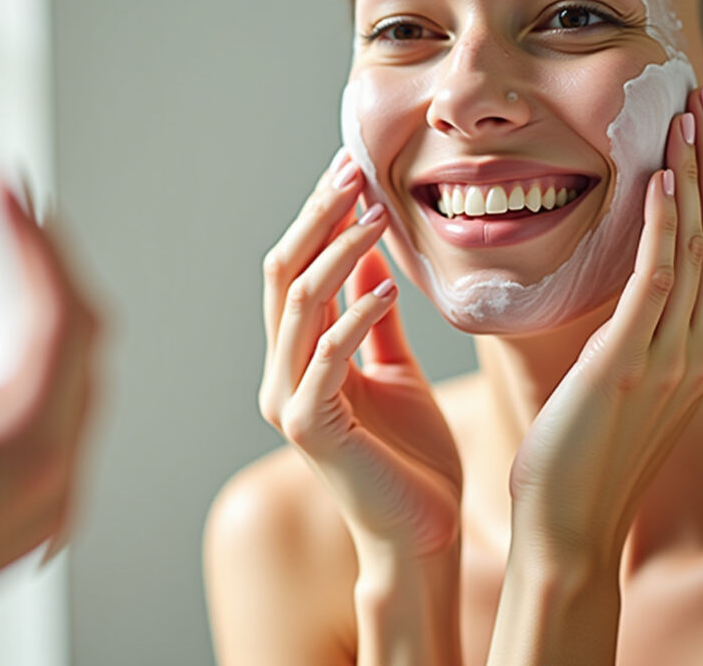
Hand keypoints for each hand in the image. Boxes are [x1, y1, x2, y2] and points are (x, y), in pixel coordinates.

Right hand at [0, 190, 99, 665]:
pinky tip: (0, 330)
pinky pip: (53, 405)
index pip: (66, 318)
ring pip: (72, 374)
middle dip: (51, 264)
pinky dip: (35, 353)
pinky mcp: (26, 501)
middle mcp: (60, 472)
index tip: (2, 187)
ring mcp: (49, 492)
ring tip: (8, 249)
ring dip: (48, 307)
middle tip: (9, 204)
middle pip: (83, 341)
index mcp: (37, 452)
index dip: (39, 243)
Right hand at [258, 152, 461, 562]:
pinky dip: (354, 317)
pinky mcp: (310, 430)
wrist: (421, 536)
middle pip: (284, 275)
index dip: (320, 215)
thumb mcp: (395, 370)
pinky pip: (325, 359)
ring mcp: (288, 402)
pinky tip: (387, 289)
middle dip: (318, 218)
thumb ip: (375, 316)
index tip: (353, 167)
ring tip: (377, 215)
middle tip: (354, 172)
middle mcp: (281, 374)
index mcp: (299, 357)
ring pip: (298, 306)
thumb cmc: (411, 460)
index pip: (297, 268)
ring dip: (338, 253)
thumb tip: (370, 253)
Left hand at [510, 85, 702, 564]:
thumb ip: (632, 339)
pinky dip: (665, 226)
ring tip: (686, 113)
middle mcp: (700, 350)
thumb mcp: (620, 390)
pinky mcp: (633, 364)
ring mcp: (674, 357)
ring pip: (697, 245)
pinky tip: (661, 179)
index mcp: (698, 353)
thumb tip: (619, 296)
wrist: (569, 531)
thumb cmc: (580, 462)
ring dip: (693, 173)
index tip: (699, 130)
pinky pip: (658, 280)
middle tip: (702, 95)